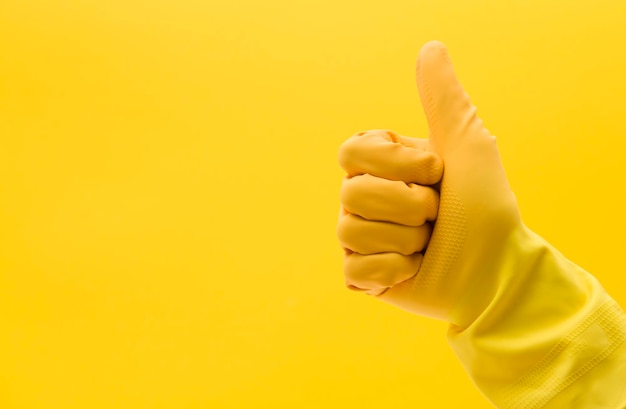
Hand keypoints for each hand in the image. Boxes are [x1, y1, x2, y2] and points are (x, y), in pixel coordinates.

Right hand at [337, 41, 519, 325]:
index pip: (351, 151)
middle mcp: (365, 198)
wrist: (499, 275)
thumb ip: (444, 99)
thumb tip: (430, 47)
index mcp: (383, 166)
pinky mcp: (362, 275)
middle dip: (409, 207)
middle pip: (352, 194)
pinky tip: (413, 270)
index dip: (395, 164)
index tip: (436, 173)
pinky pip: (356, 270)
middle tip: (436, 215)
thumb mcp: (468, 147)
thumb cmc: (487, 209)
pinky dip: (394, 271)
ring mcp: (361, 237)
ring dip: (405, 240)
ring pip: (352, 232)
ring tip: (428, 244)